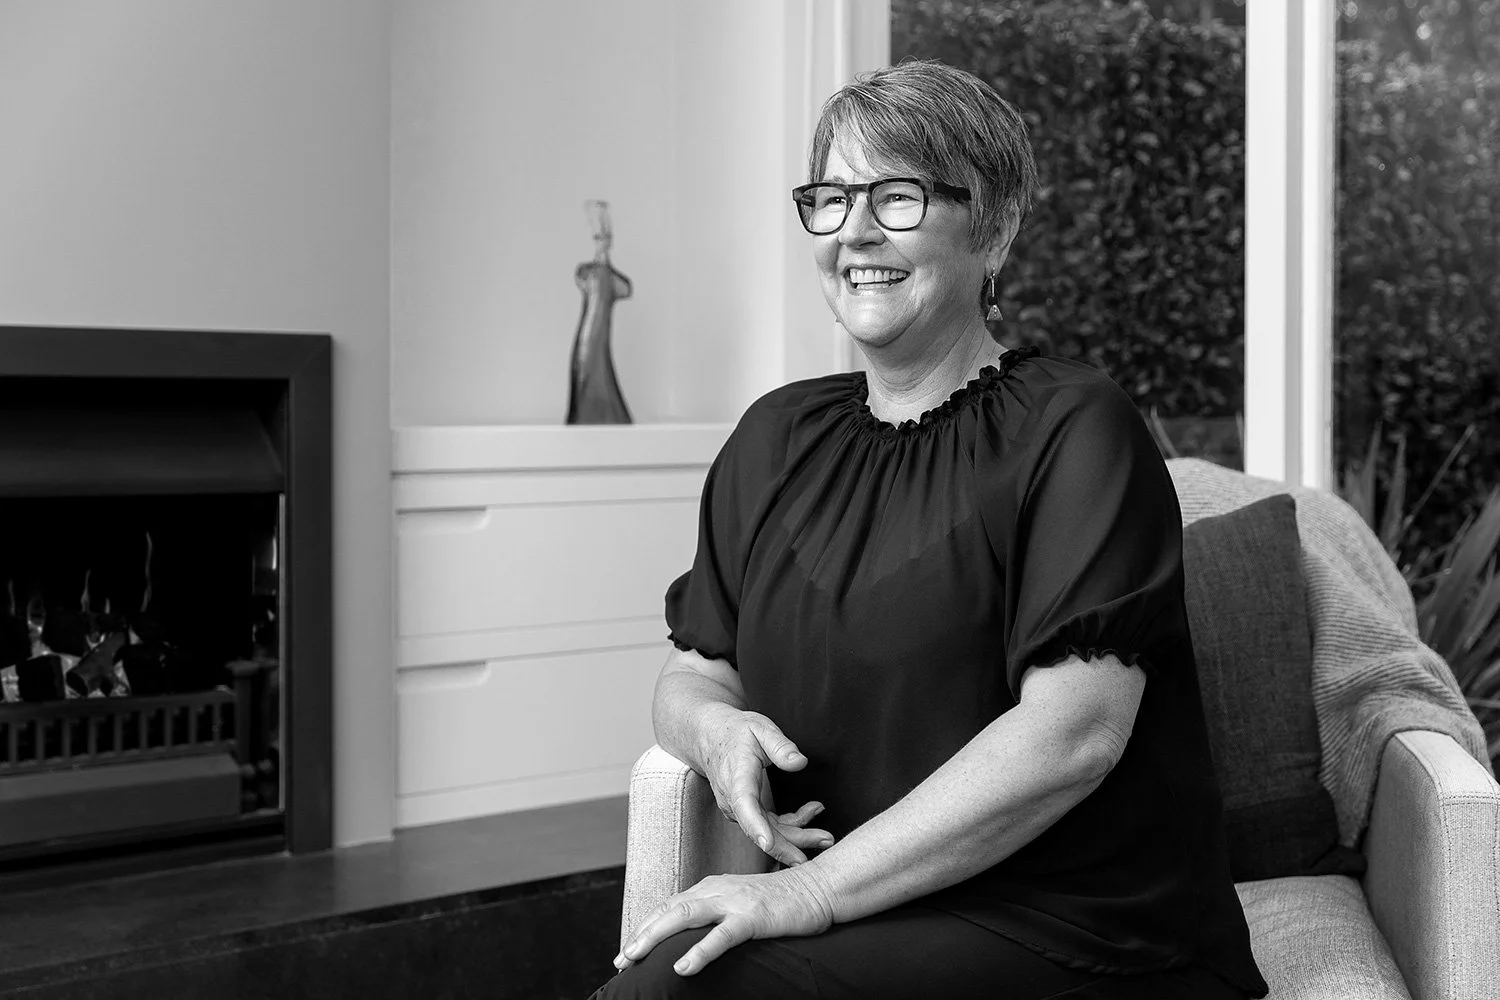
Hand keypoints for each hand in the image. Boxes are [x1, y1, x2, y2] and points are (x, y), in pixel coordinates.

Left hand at [613, 866, 834, 976]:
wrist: (818, 889)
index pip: (670, 906)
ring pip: (685, 917)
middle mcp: (717, 890)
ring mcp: (734, 901)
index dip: (647, 926)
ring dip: (655, 937)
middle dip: (641, 934)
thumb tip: (695, 938)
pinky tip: (683, 967)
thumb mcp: (741, 906)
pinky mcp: (753, 916)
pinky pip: (721, 936)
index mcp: (712, 887)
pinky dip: (700, 951)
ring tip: (634, 957)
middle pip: (670, 910)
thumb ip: (718, 916)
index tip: (628, 949)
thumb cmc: (781, 903)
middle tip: (620, 958)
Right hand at [697, 709, 835, 864]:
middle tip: (825, 841)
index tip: (768, 844)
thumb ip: (780, 746)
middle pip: (761, 830)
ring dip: (797, 837)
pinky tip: (811, 812)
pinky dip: (792, 825)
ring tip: (825, 835)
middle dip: (791, 844)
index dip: (756, 826)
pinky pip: (770, 826)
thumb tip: (800, 762)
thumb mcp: (760, 728)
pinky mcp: (747, 813)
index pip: (744, 805)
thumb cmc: (736, 732)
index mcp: (737, 777)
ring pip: (768, 833)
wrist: (710, 738)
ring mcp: (739, 810)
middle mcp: (734, 800)